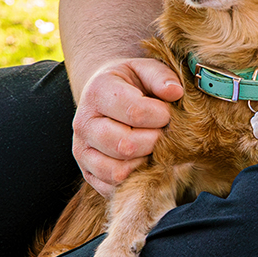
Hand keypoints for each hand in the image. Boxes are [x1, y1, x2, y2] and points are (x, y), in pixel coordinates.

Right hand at [71, 56, 184, 195]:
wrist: (108, 96)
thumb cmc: (132, 83)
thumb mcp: (146, 69)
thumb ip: (162, 76)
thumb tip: (175, 92)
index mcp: (98, 91)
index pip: (134, 112)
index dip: (161, 116)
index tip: (168, 112)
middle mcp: (83, 123)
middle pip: (126, 146)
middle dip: (155, 142)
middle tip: (164, 133)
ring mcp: (82, 151)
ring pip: (118, 171)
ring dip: (145, 163)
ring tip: (153, 147)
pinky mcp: (87, 173)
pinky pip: (112, 188)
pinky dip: (134, 180)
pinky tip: (143, 162)